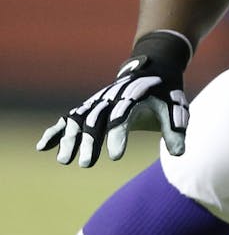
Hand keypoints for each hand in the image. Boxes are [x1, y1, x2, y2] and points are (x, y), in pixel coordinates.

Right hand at [37, 30, 190, 166]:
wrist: (152, 70)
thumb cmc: (166, 94)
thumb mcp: (175, 109)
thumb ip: (175, 131)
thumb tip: (179, 154)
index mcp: (132, 99)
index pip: (122, 119)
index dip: (118, 137)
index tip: (115, 156)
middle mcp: (111, 100)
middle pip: (96, 122)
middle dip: (90, 143)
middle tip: (86, 164)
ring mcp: (98, 103)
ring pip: (79, 121)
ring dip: (70, 140)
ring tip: (64, 160)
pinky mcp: (90, 107)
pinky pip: (69, 119)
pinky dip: (55, 131)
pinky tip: (42, 147)